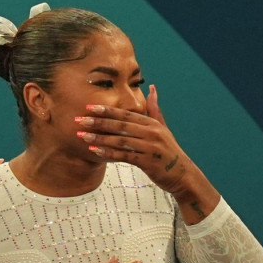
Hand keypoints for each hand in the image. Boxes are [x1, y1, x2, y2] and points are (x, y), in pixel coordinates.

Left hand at [77, 85, 192, 194]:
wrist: (182, 175)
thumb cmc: (168, 151)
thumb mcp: (163, 128)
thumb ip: (154, 109)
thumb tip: (152, 87)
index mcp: (152, 124)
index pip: (126, 114)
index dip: (107, 110)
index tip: (89, 107)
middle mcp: (151, 133)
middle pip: (120, 125)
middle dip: (98, 122)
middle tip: (79, 120)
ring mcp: (150, 147)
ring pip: (120, 140)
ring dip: (99, 138)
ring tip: (82, 136)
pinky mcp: (148, 162)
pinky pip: (124, 156)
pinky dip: (108, 153)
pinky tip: (95, 151)